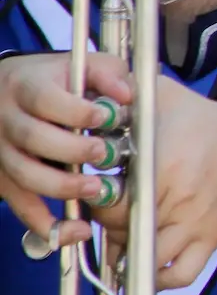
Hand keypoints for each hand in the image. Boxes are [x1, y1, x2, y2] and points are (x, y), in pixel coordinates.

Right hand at [0, 51, 130, 248]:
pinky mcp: (4, 180)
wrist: (0, 92)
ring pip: (24, 175)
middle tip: (103, 154)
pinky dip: (48, 224)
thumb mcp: (79, 64)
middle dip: (71, 150)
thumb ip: (107, 73)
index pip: (44, 99)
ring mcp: (2, 153)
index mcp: (26, 87)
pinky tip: (77, 230)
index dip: (75, 111)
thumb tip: (127, 94)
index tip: (104, 117)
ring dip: (62, 187)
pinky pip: (22, 207)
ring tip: (97, 189)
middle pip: (32, 138)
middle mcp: (8, 120)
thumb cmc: (50, 79)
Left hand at [90, 77, 216, 287]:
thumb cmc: (197, 117)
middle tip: (110, 213)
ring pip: (149, 257)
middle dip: (111, 227)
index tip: (98, 194)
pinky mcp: (214, 236)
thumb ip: (120, 100)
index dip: (97, 205)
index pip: (111, 208)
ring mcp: (199, 222)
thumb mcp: (157, 99)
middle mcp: (182, 201)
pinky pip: (183, 274)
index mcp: (164, 168)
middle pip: (125, 233)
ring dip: (130, 252)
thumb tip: (86, 103)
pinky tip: (147, 268)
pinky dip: (161, 279)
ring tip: (124, 238)